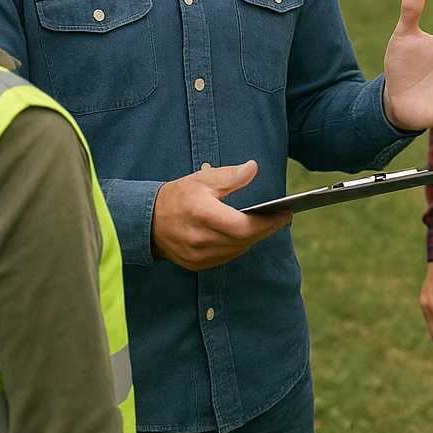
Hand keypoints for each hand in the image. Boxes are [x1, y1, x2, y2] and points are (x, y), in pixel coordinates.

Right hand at [150, 161, 291, 271]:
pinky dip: (237, 246)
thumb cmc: (178, 195)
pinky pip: (226, 257)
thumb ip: (230, 176)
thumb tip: (253, 168)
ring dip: (252, 238)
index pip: (244, 227)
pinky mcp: (196, 265)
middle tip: (280, 217)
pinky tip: (242, 234)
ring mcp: (197, 255)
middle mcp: (200, 239)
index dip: (269, 223)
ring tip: (264, 223)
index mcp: (202, 214)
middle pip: (245, 240)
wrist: (147, 221)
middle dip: (265, 229)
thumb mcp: (203, 179)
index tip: (285, 214)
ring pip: (238, 250)